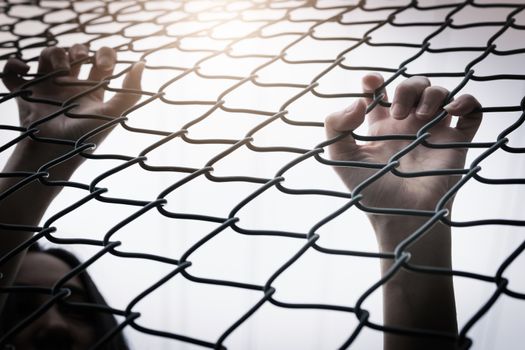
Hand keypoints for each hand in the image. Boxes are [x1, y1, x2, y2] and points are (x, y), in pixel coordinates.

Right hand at [2, 44, 143, 146]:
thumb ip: (131, 92)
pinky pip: (12, 72)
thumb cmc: (86, 138)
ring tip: (58, 72)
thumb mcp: (113, 114)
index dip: (105, 55)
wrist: (54, 155)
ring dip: (52, 53)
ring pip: (47, 56)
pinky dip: (13, 65)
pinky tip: (24, 71)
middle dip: (78, 50)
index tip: (104, 66)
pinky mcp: (25, 94)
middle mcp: (70, 87)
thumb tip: (142, 63)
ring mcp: (47, 88)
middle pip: (74, 53)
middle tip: (79, 61)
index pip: (101, 62)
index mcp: (92, 91)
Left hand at [325, 74, 481, 215]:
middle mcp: (408, 127)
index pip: (380, 94)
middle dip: (407, 88)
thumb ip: (336, 126)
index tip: (371, 82)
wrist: (402, 216)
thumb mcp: (341, 158)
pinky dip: (467, 102)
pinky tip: (452, 110)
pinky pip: (472, 113)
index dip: (374, 82)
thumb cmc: (370, 191)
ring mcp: (434, 133)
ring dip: (432, 94)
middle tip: (397, 114)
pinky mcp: (456, 142)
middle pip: (414, 86)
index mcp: (381, 129)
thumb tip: (357, 102)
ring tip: (421, 117)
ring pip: (441, 93)